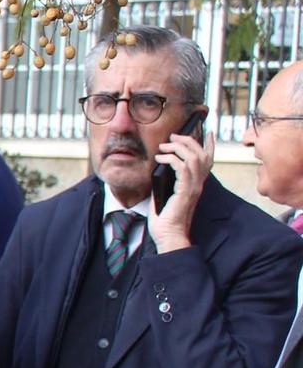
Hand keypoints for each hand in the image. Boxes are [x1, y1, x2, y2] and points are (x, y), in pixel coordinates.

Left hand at [149, 126, 214, 253]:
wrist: (169, 236)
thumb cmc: (166, 221)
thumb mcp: (165, 196)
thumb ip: (166, 183)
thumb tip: (158, 170)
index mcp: (196, 184)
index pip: (208, 160)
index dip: (209, 144)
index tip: (206, 130)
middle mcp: (199, 184)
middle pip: (201, 154)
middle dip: (188, 140)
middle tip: (173, 136)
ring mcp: (194, 187)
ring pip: (193, 157)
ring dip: (178, 148)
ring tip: (163, 147)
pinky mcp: (185, 191)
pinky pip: (182, 167)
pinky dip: (171, 159)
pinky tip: (160, 159)